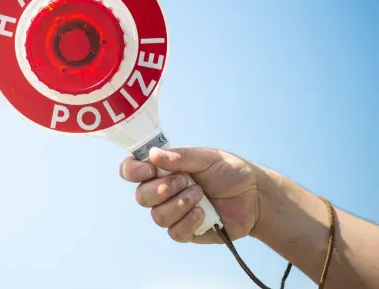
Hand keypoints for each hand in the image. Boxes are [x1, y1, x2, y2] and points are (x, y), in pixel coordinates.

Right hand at [119, 146, 274, 243]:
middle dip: (162, 189)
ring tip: (200, 196)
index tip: (148, 170)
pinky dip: (188, 221)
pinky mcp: (186, 231)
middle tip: (186, 181)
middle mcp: (163, 191)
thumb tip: (153, 155)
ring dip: (179, 204)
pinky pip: (174, 232)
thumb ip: (181, 157)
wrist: (255, 197)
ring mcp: (173, 212)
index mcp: (163, 169)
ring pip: (157, 216)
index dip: (132, 171)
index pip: (132, 171)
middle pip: (141, 196)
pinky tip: (203, 213)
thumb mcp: (207, 157)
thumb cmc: (231, 172)